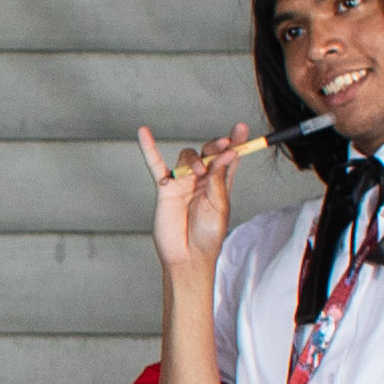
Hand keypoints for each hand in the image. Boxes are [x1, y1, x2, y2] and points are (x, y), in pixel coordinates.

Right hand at [137, 122, 251, 282]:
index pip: (229, 156)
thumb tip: (226, 155)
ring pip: (187, 156)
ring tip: (199, 171)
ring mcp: (183, 182)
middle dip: (215, 146)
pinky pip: (155, 164)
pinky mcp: (165, 188)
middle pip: (208, 151)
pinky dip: (148, 148)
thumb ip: (219, 180)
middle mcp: (202, 179)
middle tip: (222, 146)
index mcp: (220, 183)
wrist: (189, 255)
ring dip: (195, 158)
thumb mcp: (220, 206)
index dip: (235, 141)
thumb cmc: (208, 235)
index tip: (240, 128)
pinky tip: (143, 132)